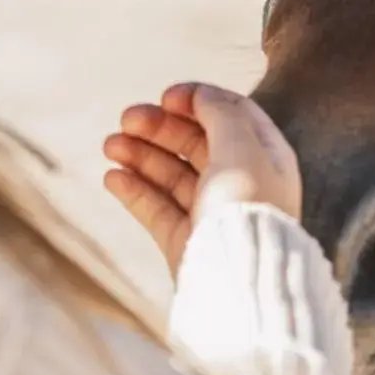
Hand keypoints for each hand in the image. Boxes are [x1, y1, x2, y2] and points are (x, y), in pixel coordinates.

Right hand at [104, 83, 301, 273]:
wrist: (240, 280)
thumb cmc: (247, 209)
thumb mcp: (241, 148)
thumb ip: (221, 113)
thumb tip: (201, 94)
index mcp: (265, 158)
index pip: (229, 117)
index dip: (196, 101)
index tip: (166, 98)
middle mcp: (240, 184)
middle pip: (195, 144)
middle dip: (159, 128)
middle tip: (126, 119)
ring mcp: (211, 214)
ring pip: (171, 175)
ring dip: (139, 155)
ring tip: (109, 146)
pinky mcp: (186, 242)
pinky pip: (157, 209)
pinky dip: (135, 190)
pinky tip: (113, 177)